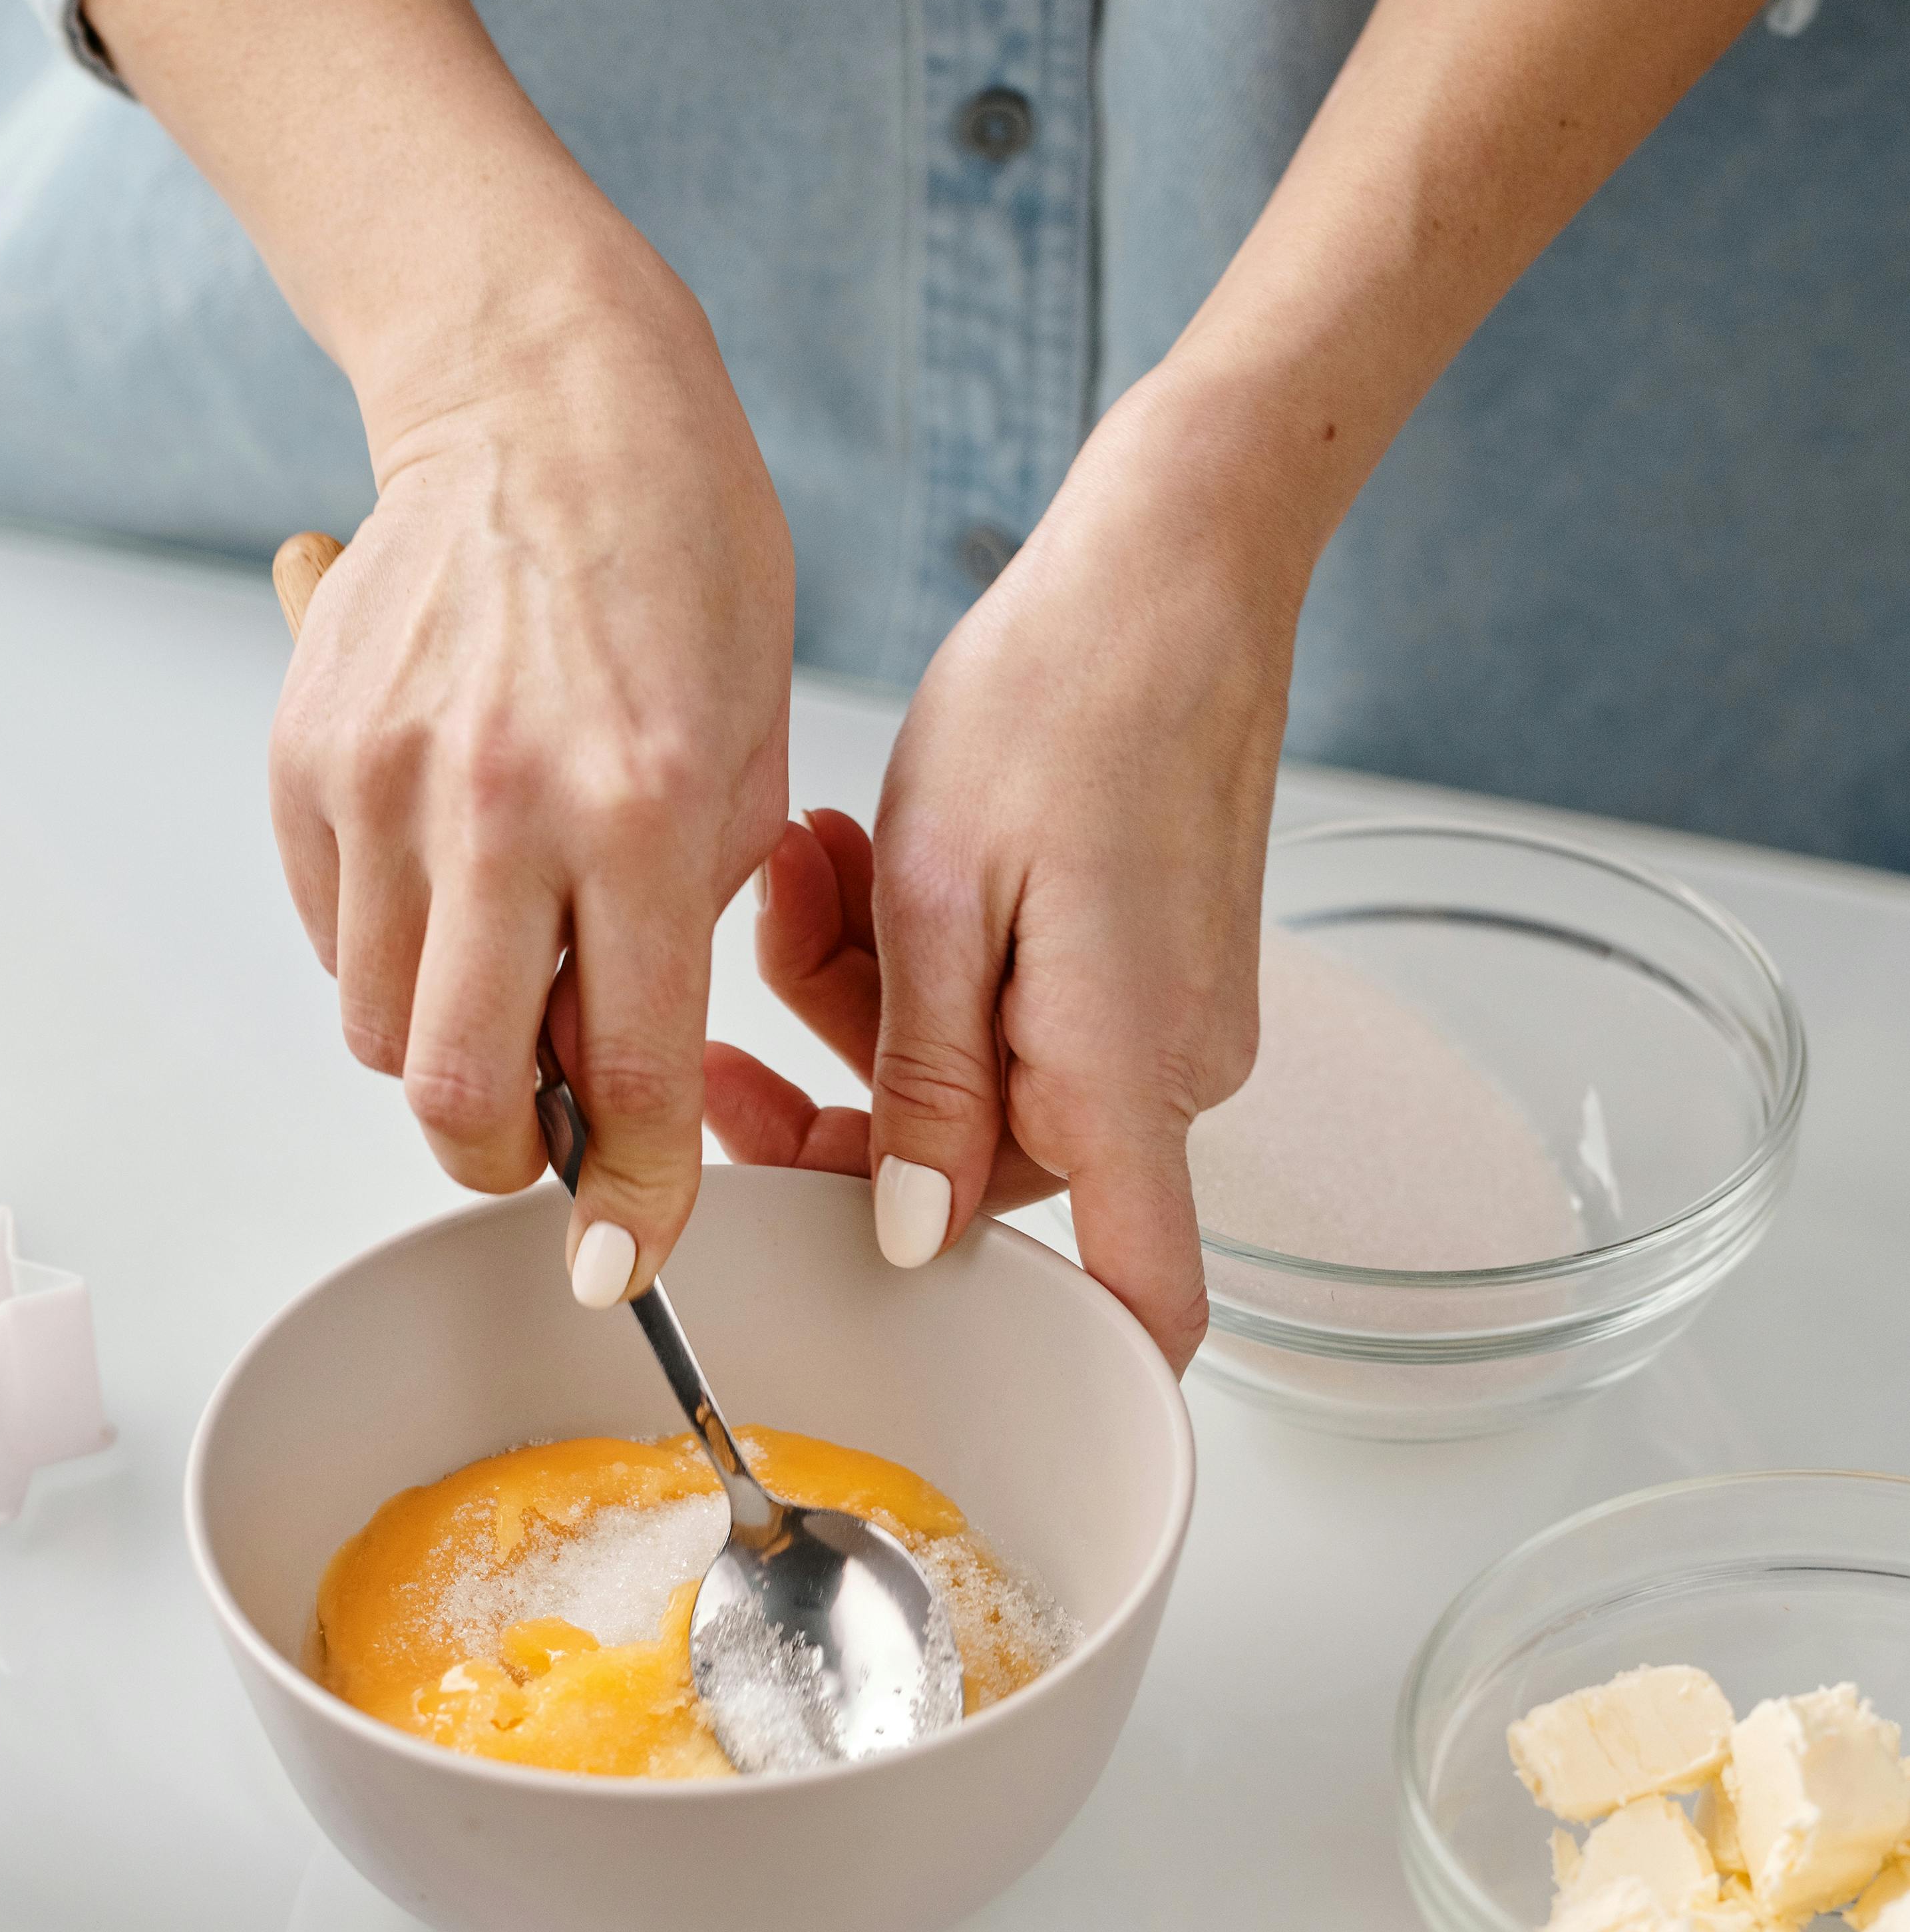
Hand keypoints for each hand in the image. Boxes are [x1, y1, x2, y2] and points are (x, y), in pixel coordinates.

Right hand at [270, 230, 792, 1301]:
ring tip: (508, 975)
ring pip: (381, 1032)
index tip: (629, 1261)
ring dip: (444, 1052)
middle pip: (457, 1094)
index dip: (635, 1201)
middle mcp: (498, 801)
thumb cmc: (679, 564)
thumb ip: (681, 932)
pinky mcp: (304, 755)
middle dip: (506, 1162)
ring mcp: (381, 776)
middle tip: (543, 1144)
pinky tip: (451, 881)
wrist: (548, 400)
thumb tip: (619, 1082)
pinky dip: (390, 955)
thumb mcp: (746, 760)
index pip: (630, 1076)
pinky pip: (334, 935)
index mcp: (640, 809)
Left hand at [705, 382, 1297, 1366]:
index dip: (1070, 1362)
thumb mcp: (946, 893)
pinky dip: (930, 959)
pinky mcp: (1148, 971)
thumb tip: (914, 1235)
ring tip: (823, 862)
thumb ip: (925, 1083)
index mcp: (1123, 1072)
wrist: (1178, 566)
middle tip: (753, 972)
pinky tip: (881, 858)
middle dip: (846, 1083)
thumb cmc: (1069, 695)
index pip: (1137, 1296)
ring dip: (870, 997)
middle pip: (982, 1167)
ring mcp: (1165, 1021)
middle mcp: (1166, 1070)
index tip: (947, 1365)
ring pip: (974, 1079)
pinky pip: (1011, 1014)